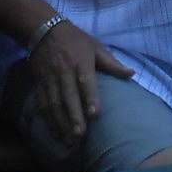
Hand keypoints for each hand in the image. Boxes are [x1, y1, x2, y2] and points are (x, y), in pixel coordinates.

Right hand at [30, 22, 134, 144]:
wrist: (42, 29)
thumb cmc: (74, 39)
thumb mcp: (95, 46)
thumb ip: (112, 63)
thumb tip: (132, 74)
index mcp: (80, 62)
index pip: (86, 81)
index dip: (90, 98)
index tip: (95, 114)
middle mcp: (64, 72)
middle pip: (68, 96)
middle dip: (73, 116)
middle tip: (80, 135)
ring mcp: (50, 79)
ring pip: (54, 104)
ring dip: (60, 123)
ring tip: (68, 141)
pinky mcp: (40, 84)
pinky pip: (43, 104)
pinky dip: (48, 120)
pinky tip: (55, 134)